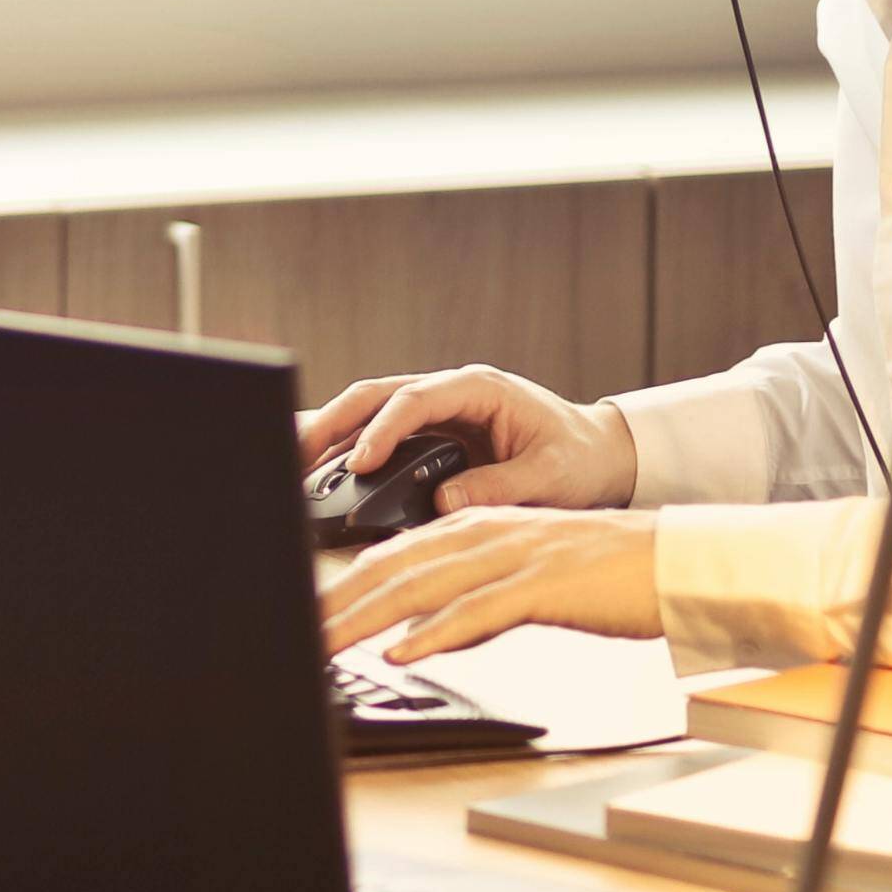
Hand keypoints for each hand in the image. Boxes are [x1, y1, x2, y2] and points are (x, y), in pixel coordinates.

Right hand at [295, 362, 634, 515]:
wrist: (597, 454)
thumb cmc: (579, 459)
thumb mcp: (549, 476)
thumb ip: (499, 487)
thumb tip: (442, 503)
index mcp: (478, 388)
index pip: (414, 399)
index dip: (382, 430)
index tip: (361, 464)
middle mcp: (449, 392)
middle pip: (374, 395)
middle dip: (332, 422)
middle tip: (297, 456)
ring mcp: (437, 412)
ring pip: (367, 412)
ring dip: (331, 435)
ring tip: (294, 466)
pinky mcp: (430, 435)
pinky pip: (379, 436)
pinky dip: (348, 452)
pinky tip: (322, 475)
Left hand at [325, 506, 663, 658]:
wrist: (677, 562)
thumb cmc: (607, 577)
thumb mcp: (525, 583)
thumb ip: (472, 601)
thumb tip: (420, 633)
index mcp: (478, 528)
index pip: (391, 557)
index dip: (340, 587)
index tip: (303, 616)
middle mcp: (486, 533)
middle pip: (392, 568)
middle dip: (335, 603)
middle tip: (292, 633)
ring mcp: (514, 556)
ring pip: (422, 586)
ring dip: (366, 618)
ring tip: (323, 645)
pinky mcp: (544, 585)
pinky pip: (479, 610)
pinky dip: (435, 632)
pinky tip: (403, 651)